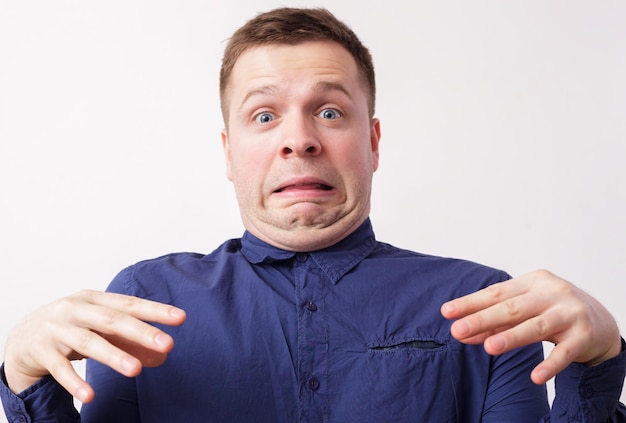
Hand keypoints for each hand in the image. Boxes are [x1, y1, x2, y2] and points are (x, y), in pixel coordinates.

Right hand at [3, 290, 185, 402]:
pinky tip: (90, 396)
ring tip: (136, 370)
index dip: (155, 310)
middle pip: (113, 320)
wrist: (22, 336)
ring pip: (88, 342)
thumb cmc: (72, 328)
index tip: (180, 318)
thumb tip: (163, 356)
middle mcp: (75, 309)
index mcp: (94, 298)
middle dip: (142, 332)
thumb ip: (131, 342)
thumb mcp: (100, 329)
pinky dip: (75, 383)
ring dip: (114, 356)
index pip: (129, 304)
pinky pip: (60, 369)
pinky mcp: (40, 351)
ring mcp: (56, 329)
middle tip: (167, 344)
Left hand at [440, 269, 621, 384]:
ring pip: (536, 326)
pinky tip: (535, 376)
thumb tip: (462, 332)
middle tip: (458, 330)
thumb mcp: (526, 309)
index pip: (496, 293)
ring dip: (511, 337)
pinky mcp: (583, 337)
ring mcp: (569, 314)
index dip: (471, 303)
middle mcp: (552, 293)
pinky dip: (550, 366)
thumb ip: (496, 321)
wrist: (601, 322)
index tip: (447, 312)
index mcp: (533, 281)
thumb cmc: (553, 311)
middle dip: (482, 319)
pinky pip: (564, 354)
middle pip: (512, 308)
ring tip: (489, 348)